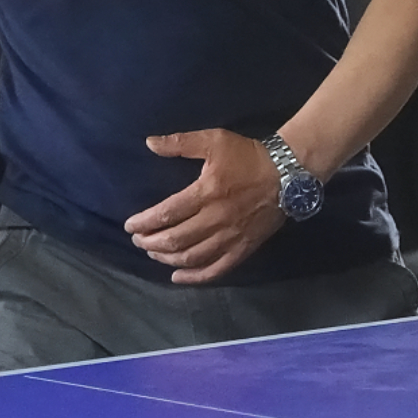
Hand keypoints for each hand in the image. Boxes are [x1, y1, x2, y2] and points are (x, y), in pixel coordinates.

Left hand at [123, 128, 284, 283]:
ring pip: (192, 257)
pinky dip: (194, 277)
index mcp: (206, 192)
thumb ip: (180, 143)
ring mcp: (230, 237)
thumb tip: (149, 143)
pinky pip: (216, 269)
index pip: (167, 213)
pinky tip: (177, 276)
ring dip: (167, 258)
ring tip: (153, 254)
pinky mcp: (243, 249)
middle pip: (176, 239)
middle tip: (137, 241)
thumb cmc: (247, 156)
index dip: (144, 223)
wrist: (287, 174)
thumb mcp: (213, 140)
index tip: (129, 226)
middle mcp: (216, 219)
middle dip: (151, 242)